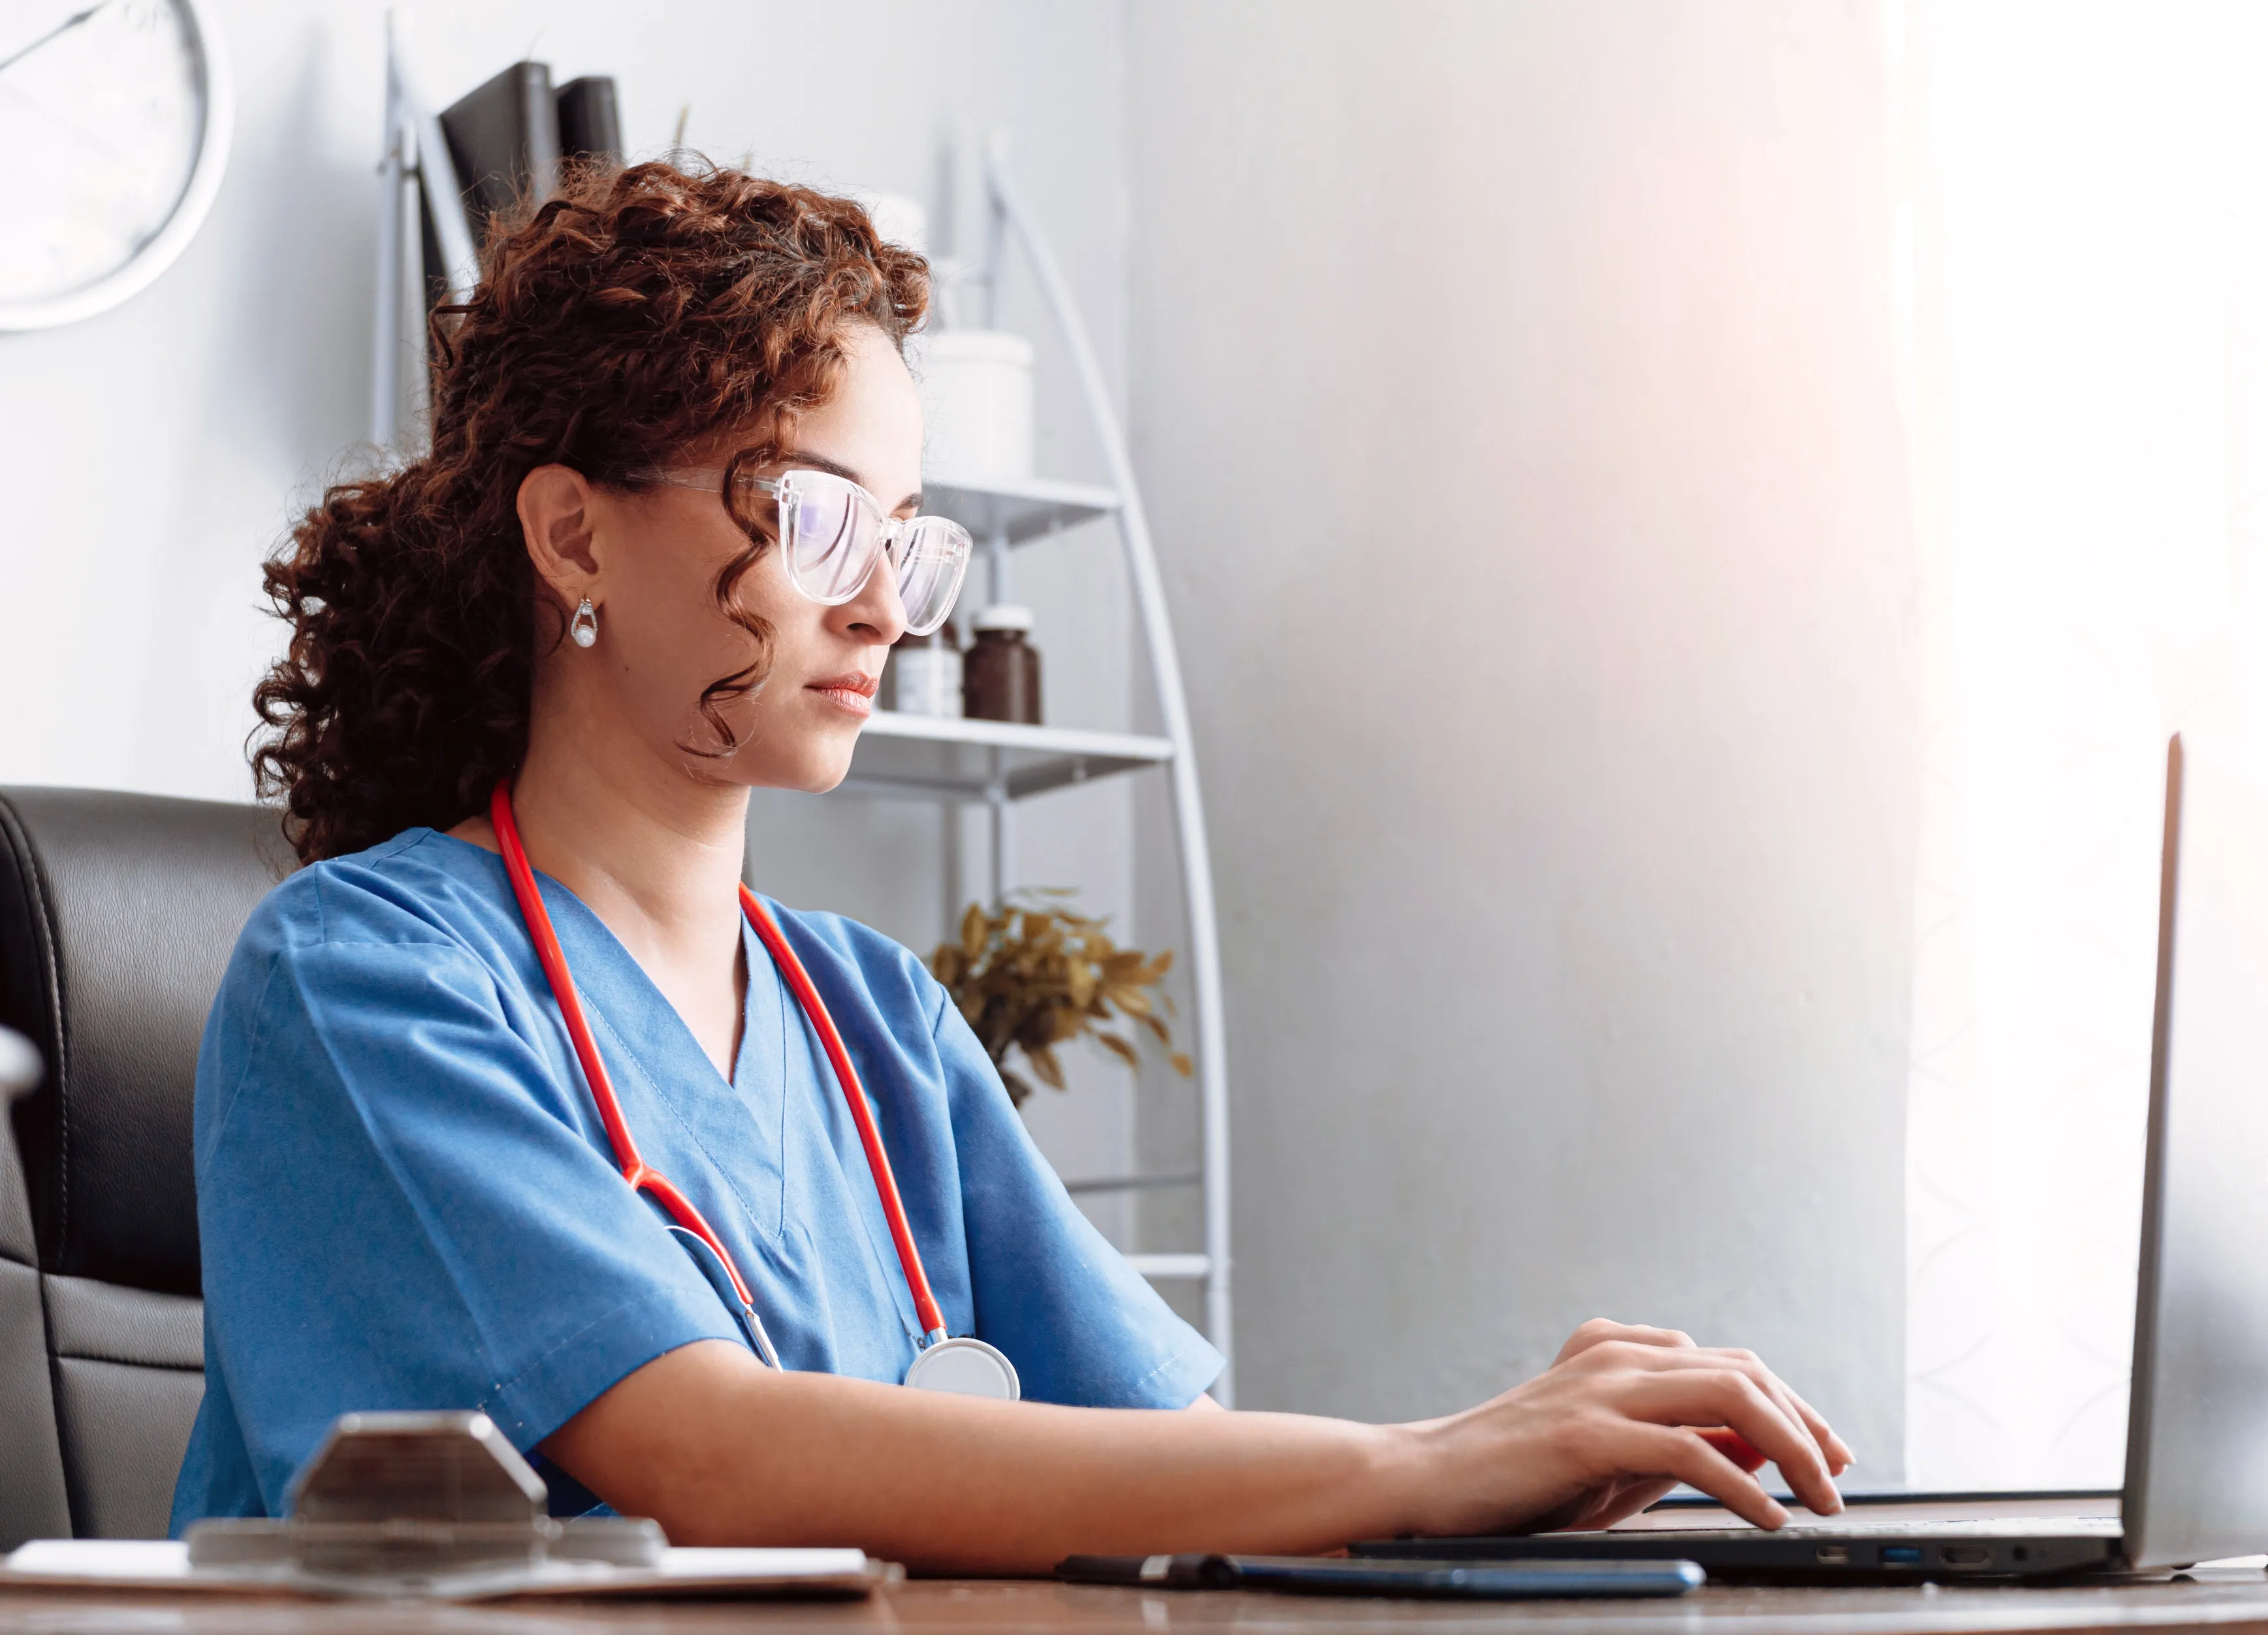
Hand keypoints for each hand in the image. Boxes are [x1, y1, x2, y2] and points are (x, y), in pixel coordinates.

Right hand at [1401, 1318, 1852, 1537]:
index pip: (1734, 1363)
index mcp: (1622, 1352)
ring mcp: (1601, 1387)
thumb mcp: (1615, 1459)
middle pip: (1745, 1369)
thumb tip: (1765, 1452)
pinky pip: (1689, 1448)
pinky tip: (1765, 1513)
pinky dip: (1741, 1483)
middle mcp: (1618, 1356)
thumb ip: (1683, 1445)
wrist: (1426, 1480)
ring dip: (1792, 1446)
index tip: (1831, 1452)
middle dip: (1807, 1424)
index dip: (1794, 1406)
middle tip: (1838, 1478)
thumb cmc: (1516, 1477)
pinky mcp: (1585, 1431)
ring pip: (1730, 1392)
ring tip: (1819, 1497)